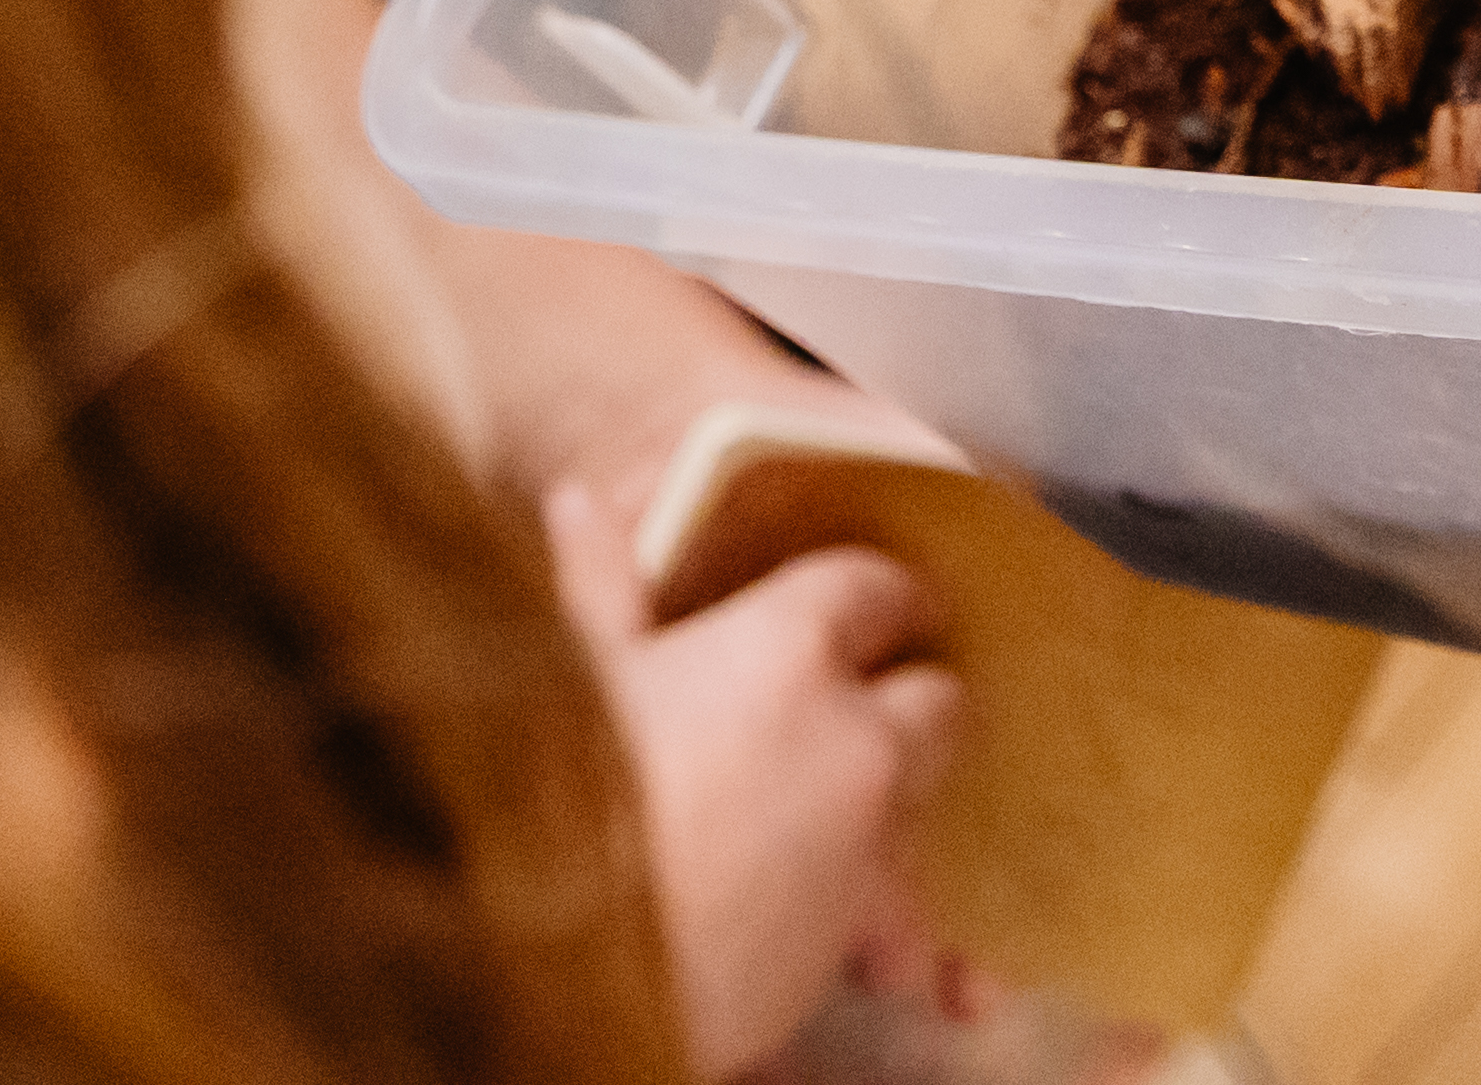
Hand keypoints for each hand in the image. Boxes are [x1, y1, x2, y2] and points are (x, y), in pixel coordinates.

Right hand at [553, 482, 963, 1073]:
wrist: (555, 975)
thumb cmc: (546, 802)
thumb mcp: (563, 670)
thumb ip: (591, 584)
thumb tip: (577, 505)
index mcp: (789, 652)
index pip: (874, 587)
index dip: (865, 591)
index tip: (855, 598)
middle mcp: (857, 744)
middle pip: (934, 698)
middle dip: (903, 693)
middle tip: (848, 697)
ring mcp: (865, 853)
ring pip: (918, 804)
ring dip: (881, 795)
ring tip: (812, 802)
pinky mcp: (846, 945)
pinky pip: (879, 898)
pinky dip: (849, 881)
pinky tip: (785, 882)